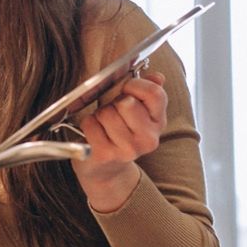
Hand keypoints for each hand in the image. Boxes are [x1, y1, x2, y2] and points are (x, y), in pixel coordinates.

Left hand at [73, 71, 166, 211]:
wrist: (107, 170)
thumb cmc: (119, 133)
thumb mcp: (139, 113)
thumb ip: (148, 91)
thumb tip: (157, 77)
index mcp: (159, 123)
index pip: (154, 93)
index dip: (135, 85)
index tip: (126, 90)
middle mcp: (148, 139)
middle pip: (126, 102)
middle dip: (114, 103)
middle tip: (113, 113)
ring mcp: (127, 149)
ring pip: (106, 113)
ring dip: (99, 115)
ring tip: (104, 125)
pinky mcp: (106, 155)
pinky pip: (90, 124)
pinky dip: (88, 125)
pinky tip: (94, 134)